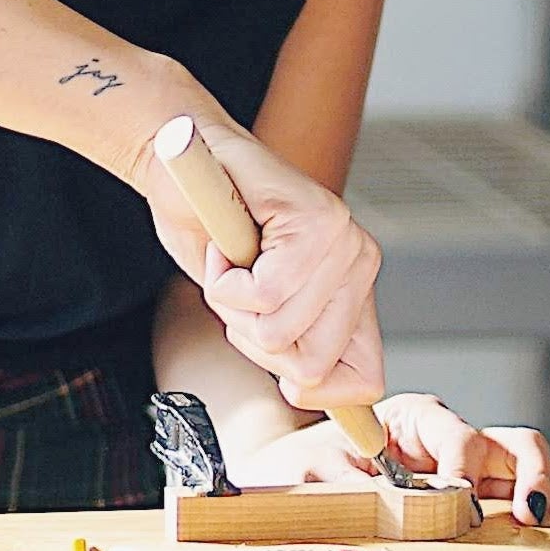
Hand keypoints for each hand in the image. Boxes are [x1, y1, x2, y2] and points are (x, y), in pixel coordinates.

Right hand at [137, 116, 383, 407]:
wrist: (184, 157)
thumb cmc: (214, 228)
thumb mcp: (259, 304)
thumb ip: (290, 342)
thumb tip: (305, 392)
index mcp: (354, 289)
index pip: (365, 378)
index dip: (316, 393)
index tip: (279, 372)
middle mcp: (360, 261)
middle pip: (309, 363)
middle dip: (252, 339)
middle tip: (238, 292)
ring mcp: (342, 238)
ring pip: (278, 330)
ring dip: (231, 305)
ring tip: (229, 261)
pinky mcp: (314, 217)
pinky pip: (262, 293)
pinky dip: (222, 279)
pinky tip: (224, 245)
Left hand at [226, 393, 549, 527]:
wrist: (292, 468)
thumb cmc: (304, 463)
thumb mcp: (311, 469)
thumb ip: (342, 479)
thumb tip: (375, 494)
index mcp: (414, 419)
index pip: (456, 439)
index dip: (464, 471)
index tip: (461, 499)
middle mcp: (448, 434)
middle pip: (508, 442)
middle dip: (526, 474)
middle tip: (527, 511)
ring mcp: (467, 458)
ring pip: (524, 459)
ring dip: (547, 482)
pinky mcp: (475, 483)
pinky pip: (520, 482)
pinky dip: (547, 492)